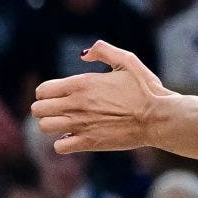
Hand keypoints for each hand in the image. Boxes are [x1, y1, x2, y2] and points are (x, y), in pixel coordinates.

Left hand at [32, 41, 171, 154]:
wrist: (159, 117)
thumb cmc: (146, 89)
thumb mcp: (128, 61)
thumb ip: (103, 51)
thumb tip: (83, 55)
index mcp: (82, 84)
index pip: (42, 90)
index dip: (47, 92)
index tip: (59, 95)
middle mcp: (76, 104)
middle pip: (38, 109)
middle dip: (45, 109)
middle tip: (60, 110)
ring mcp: (81, 124)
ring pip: (44, 127)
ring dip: (52, 125)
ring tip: (66, 124)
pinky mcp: (88, 142)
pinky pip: (59, 146)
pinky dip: (64, 143)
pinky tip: (76, 137)